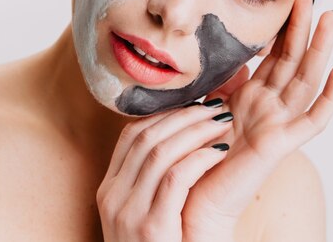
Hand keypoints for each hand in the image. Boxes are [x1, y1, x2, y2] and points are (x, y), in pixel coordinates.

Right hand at [96, 101, 233, 240]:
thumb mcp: (148, 212)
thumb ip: (155, 178)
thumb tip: (184, 131)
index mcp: (109, 189)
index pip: (132, 134)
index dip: (165, 113)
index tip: (194, 103)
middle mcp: (112, 197)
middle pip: (147, 137)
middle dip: (185, 115)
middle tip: (215, 105)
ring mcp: (127, 214)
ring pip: (161, 152)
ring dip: (197, 131)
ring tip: (223, 122)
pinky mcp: (150, 229)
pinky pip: (176, 179)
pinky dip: (200, 158)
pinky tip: (220, 151)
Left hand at [181, 0, 332, 239]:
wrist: (192, 197)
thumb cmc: (198, 152)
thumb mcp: (209, 103)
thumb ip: (223, 80)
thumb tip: (231, 52)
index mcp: (253, 95)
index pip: (275, 53)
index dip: (283, 26)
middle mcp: (270, 106)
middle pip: (293, 58)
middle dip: (302, 26)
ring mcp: (279, 123)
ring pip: (306, 79)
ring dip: (320, 48)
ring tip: (331, 17)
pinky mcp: (281, 144)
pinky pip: (313, 119)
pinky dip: (332, 96)